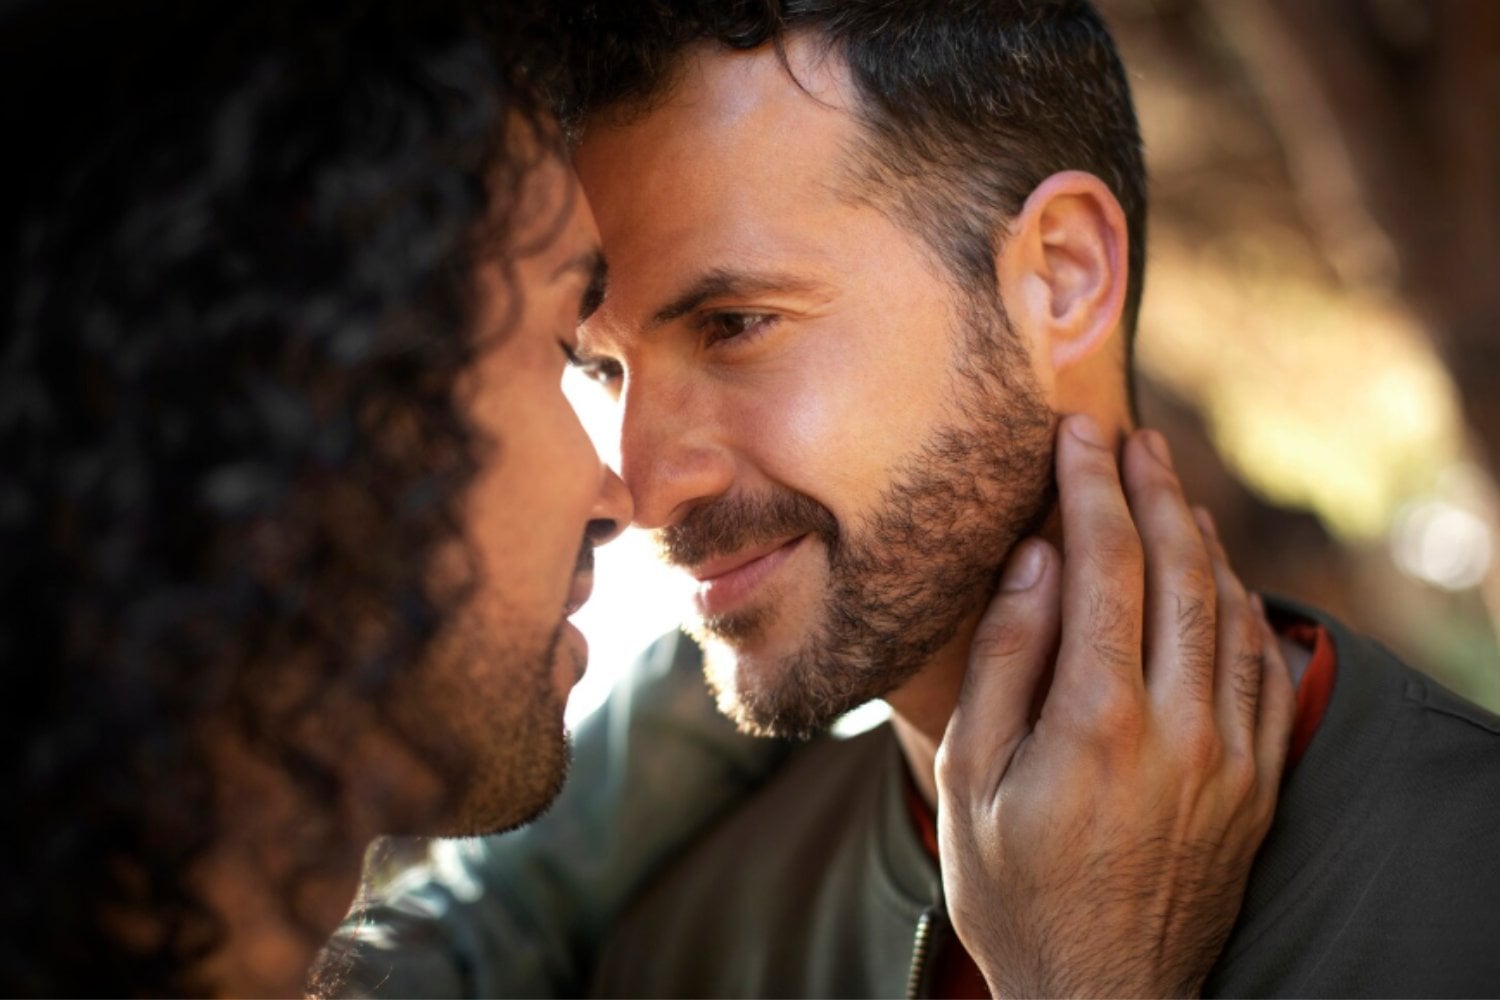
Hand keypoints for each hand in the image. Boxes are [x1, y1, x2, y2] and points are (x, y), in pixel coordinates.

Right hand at [934, 415, 1295, 997]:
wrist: (1100, 996)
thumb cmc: (1013, 888)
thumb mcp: (969, 779)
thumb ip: (1005, 660)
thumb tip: (1037, 561)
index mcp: (1095, 720)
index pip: (1105, 565)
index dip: (1090, 488)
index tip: (1077, 434)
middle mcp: (1178, 727)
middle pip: (1180, 571)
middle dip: (1153, 490)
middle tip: (1131, 439)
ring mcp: (1230, 755)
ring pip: (1231, 610)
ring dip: (1202, 537)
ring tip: (1170, 489)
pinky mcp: (1257, 782)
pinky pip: (1265, 668)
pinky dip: (1244, 605)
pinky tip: (1220, 579)